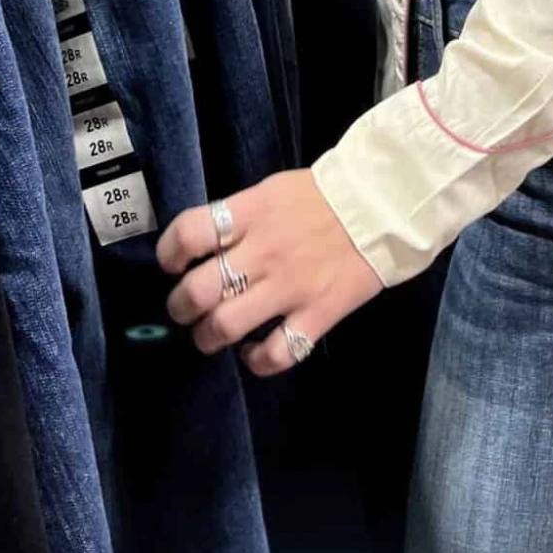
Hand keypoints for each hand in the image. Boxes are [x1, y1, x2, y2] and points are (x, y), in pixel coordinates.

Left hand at [157, 171, 382, 376]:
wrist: (383, 204)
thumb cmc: (322, 195)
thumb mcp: (273, 191)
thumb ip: (239, 218)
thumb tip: (205, 246)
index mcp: (252, 213)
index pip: (190, 233)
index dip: (169, 253)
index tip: (172, 264)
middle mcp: (264, 251)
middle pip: (199, 290)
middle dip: (180, 306)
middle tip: (185, 308)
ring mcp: (290, 286)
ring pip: (226, 325)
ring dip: (207, 337)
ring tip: (210, 334)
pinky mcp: (317, 313)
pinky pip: (276, 353)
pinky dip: (256, 361)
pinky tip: (253, 352)